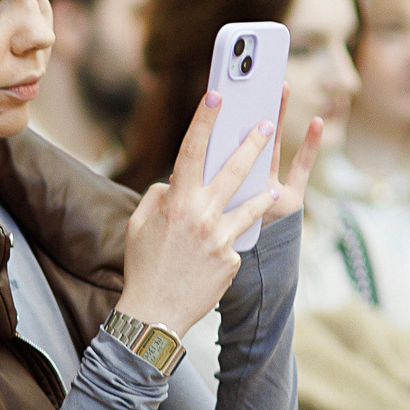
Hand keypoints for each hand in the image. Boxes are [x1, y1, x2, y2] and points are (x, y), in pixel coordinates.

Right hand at [112, 92, 321, 337]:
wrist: (154, 313)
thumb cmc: (143, 267)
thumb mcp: (139, 226)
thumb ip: (159, 197)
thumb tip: (176, 182)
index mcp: (175, 203)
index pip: (191, 151)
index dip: (203, 121)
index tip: (215, 96)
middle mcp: (201, 215)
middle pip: (234, 169)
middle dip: (253, 143)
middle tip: (267, 124)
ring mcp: (221, 237)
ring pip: (250, 204)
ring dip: (261, 192)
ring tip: (271, 187)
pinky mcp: (233, 258)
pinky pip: (235, 240)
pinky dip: (227, 243)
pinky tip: (215, 257)